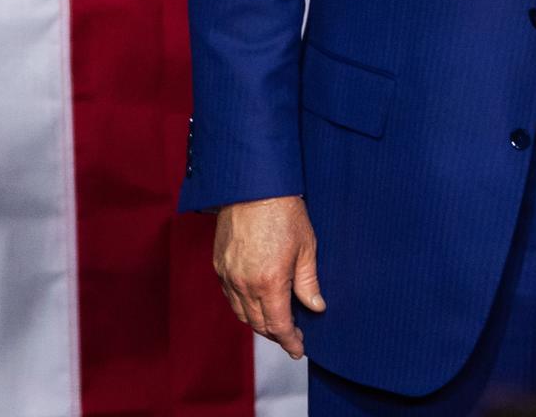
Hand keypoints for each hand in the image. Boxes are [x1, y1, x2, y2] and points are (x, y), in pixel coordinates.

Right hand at [212, 195, 325, 358]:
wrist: (253, 186)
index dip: (290, 341)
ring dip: (259, 322)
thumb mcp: (306, 247)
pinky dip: (243, 306)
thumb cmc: (283, 212)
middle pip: (259, 324)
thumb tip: (316, 307)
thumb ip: (309, 282)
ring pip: (242, 314)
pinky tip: (256, 301)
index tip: (298, 349)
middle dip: (276, 334)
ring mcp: (229, 276)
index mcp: (270, 282)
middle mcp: (245, 284)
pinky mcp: (219, 266)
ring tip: (275, 320)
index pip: (279, 326)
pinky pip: (230, 297)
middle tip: (291, 335)